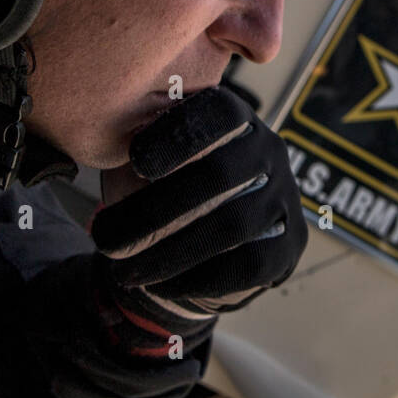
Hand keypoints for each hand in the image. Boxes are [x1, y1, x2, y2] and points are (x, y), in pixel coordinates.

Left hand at [90, 86, 307, 313]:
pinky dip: (201, 279)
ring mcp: (283, 197)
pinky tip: (165, 285)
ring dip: (171, 252)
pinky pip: (251, 263)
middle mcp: (268, 151)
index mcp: (234, 119)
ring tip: (125, 271)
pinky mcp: (291, 243)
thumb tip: (107, 143)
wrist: (200, 248)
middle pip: (222, 173)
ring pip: (234, 224)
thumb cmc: (165, 192)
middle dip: (156, 209)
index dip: (179, 134)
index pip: (219, 112)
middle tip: (107, 238)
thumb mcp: (143, 163)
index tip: (136, 161)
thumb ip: (131, 148)